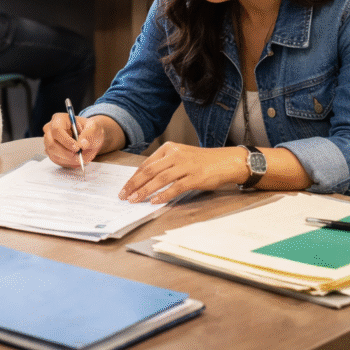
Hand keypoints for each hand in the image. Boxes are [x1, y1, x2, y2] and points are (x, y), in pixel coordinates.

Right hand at [43, 112, 105, 168]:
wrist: (89, 137)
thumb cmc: (89, 130)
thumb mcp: (94, 128)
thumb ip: (89, 134)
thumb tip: (82, 144)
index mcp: (58, 119)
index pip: (57, 130)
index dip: (66, 141)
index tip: (77, 148)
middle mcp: (50, 130)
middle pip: (52, 144)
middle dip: (68, 154)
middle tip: (81, 157)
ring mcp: (48, 142)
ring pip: (54, 155)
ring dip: (69, 160)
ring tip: (81, 158)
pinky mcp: (50, 152)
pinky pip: (56, 160)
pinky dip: (67, 163)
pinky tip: (76, 159)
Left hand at [118, 143, 245, 204]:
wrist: (225, 161)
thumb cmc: (201, 161)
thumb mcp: (180, 156)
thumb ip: (164, 165)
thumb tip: (144, 181)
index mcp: (169, 149)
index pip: (146, 164)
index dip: (133, 178)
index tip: (124, 188)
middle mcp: (175, 155)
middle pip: (149, 171)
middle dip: (134, 184)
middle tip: (124, 196)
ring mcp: (185, 166)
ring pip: (160, 179)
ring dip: (145, 191)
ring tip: (135, 200)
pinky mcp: (195, 177)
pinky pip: (175, 187)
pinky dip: (163, 195)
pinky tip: (154, 201)